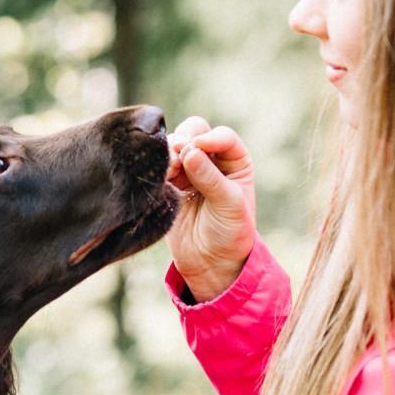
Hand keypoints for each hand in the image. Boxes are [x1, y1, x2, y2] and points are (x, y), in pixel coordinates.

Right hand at [164, 116, 257, 303]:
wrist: (210, 262)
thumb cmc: (230, 233)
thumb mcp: (228, 204)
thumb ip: (209, 177)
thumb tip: (189, 150)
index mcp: (236, 162)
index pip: (223, 137)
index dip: (209, 139)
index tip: (196, 148)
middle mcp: (213, 161)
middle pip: (195, 132)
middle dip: (186, 140)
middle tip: (178, 155)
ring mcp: (190, 170)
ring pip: (175, 146)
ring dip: (170, 153)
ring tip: (170, 171)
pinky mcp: (170, 183)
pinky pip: (161, 165)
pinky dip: (159, 166)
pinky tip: (161, 178)